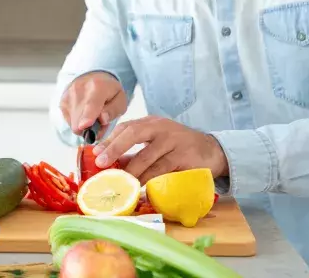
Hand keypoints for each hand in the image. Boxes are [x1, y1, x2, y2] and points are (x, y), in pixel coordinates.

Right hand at [60, 71, 126, 137]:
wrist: (94, 77)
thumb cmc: (109, 91)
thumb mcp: (121, 100)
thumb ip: (114, 111)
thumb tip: (102, 119)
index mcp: (98, 86)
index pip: (91, 104)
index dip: (88, 117)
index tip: (85, 125)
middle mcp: (79, 88)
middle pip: (80, 120)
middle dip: (90, 128)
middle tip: (100, 122)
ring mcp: (68, 94)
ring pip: (74, 123)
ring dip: (83, 124)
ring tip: (92, 115)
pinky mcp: (62, 101)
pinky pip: (69, 121)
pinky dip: (77, 121)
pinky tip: (84, 113)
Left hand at [92, 116, 228, 184]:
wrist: (212, 150)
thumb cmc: (179, 148)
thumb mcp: (157, 143)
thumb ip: (137, 152)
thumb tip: (112, 165)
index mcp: (152, 122)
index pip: (127, 126)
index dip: (110, 139)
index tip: (96, 152)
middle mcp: (161, 128)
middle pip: (134, 133)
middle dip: (115, 147)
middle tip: (101, 162)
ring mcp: (174, 141)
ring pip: (147, 155)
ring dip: (131, 170)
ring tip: (118, 180)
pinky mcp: (184, 156)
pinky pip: (162, 169)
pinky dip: (149, 178)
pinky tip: (139, 186)